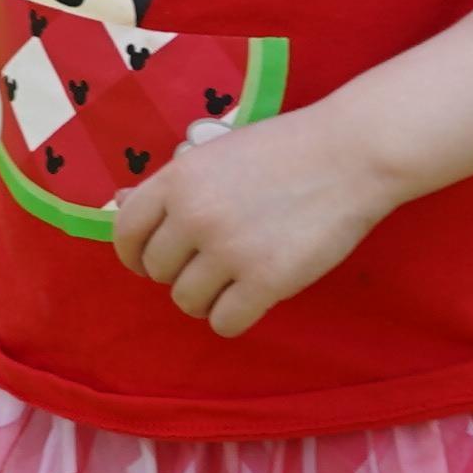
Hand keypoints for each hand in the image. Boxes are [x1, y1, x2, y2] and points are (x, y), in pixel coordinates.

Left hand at [106, 108, 396, 338]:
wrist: (352, 153)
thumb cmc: (286, 149)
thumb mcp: (218, 153)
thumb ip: (174, 184)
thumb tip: (120, 199)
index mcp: (178, 178)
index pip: (125, 233)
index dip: (135, 254)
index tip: (152, 261)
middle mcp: (194, 215)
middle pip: (158, 272)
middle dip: (181, 272)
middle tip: (215, 263)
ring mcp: (229, 250)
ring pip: (187, 302)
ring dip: (208, 298)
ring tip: (237, 280)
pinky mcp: (265, 281)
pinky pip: (225, 323)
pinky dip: (235, 318)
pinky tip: (254, 299)